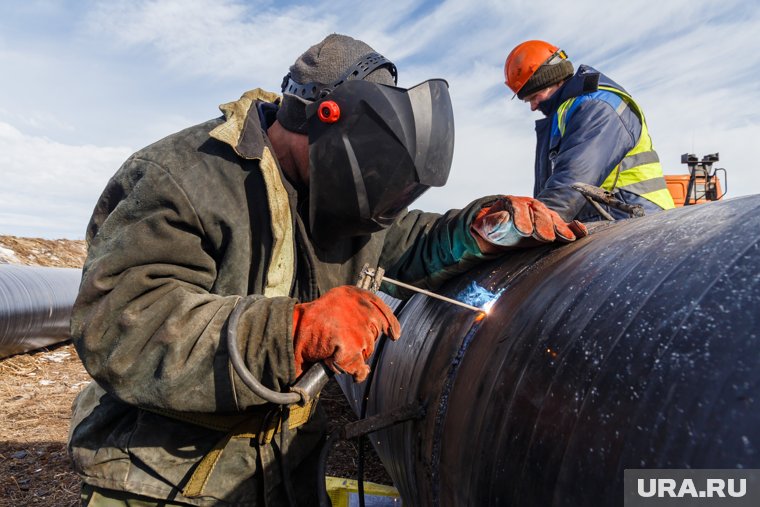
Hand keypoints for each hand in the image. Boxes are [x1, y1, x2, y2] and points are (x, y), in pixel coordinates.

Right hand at [292, 286, 400, 382]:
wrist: (292, 330)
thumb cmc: (312, 321)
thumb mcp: (337, 304)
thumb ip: (358, 311)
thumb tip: (385, 329)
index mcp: (354, 294)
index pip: (381, 307)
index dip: (390, 323)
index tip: (394, 334)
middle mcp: (360, 307)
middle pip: (375, 332)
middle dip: (364, 342)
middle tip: (342, 342)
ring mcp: (357, 327)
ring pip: (367, 350)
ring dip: (355, 355)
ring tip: (334, 350)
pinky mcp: (351, 346)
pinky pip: (359, 367)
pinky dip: (355, 372)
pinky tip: (345, 369)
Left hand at [471, 196, 587, 252]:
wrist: (501, 233)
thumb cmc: (493, 230)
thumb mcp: (487, 227)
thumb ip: (493, 222)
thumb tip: (503, 217)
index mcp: (512, 203)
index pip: (518, 208)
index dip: (521, 219)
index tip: (524, 232)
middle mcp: (530, 206)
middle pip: (538, 212)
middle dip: (543, 224)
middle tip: (545, 238)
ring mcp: (543, 215)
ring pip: (552, 218)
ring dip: (560, 228)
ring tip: (565, 238)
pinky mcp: (552, 225)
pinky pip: (565, 224)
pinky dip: (574, 228)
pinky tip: (580, 231)